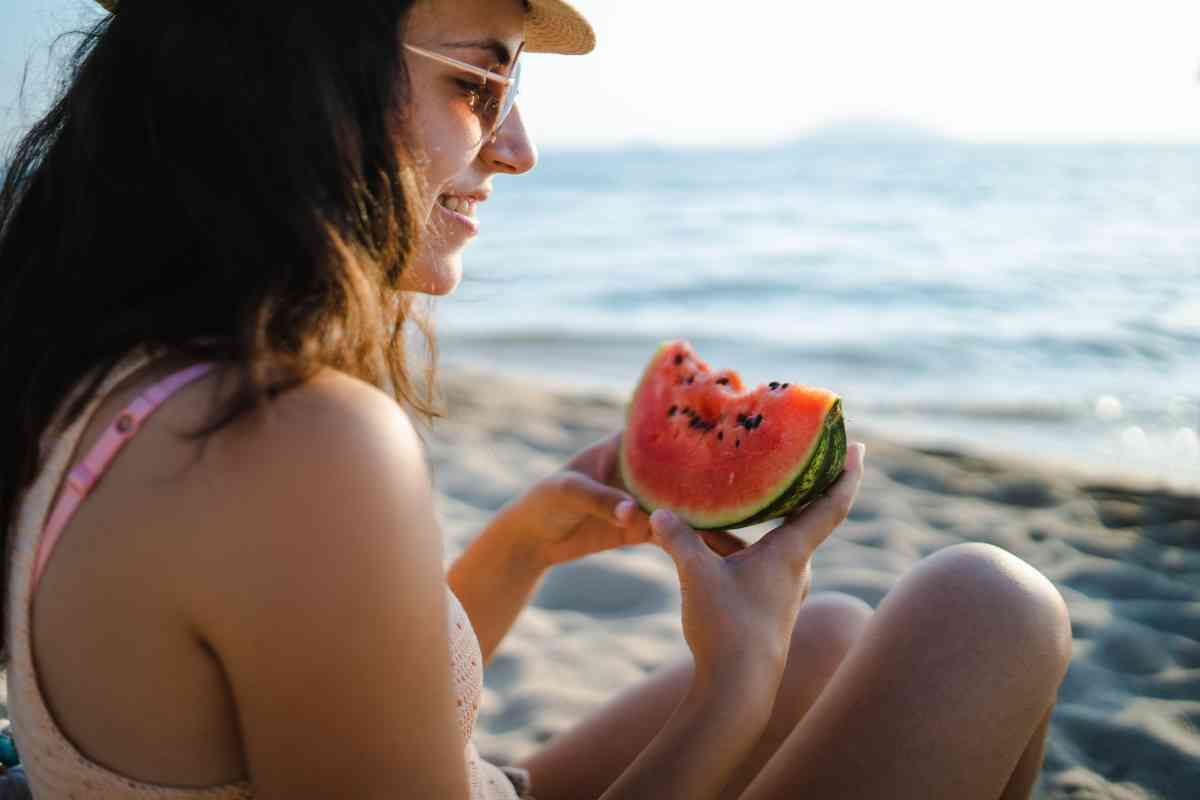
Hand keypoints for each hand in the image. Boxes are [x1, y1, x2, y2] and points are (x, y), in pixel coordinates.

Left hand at [495, 433, 747, 568]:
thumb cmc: (544, 501)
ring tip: (764, 519)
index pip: (671, 430)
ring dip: (723, 512)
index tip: (740, 425)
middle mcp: (645, 469)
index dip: (703, 425)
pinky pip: (681, 535)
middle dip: (726, 472)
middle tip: (770, 478)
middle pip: (692, 468)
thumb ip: (600, 499)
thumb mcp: (568, 493)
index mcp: (628, 446)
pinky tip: (736, 553)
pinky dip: (706, 543)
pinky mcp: (647, 528)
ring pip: (694, 503)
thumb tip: (632, 512)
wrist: (531, 539)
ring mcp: (649, 499)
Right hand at [651, 442, 866, 688]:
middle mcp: (795, 567)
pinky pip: (757, 557)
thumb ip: (677, 540)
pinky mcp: (765, 602)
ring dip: (765, 512)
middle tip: (802, 450)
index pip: (832, 505)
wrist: (737, 691)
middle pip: (808, 514)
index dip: (847, 473)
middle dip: (805, 482)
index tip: (858, 445)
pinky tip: (708, 532)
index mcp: (791, 554)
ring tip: (745, 483)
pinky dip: (740, 540)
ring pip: (776, 537)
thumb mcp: (696, 577)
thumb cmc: (726, 630)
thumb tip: (656, 512)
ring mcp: (782, 586)